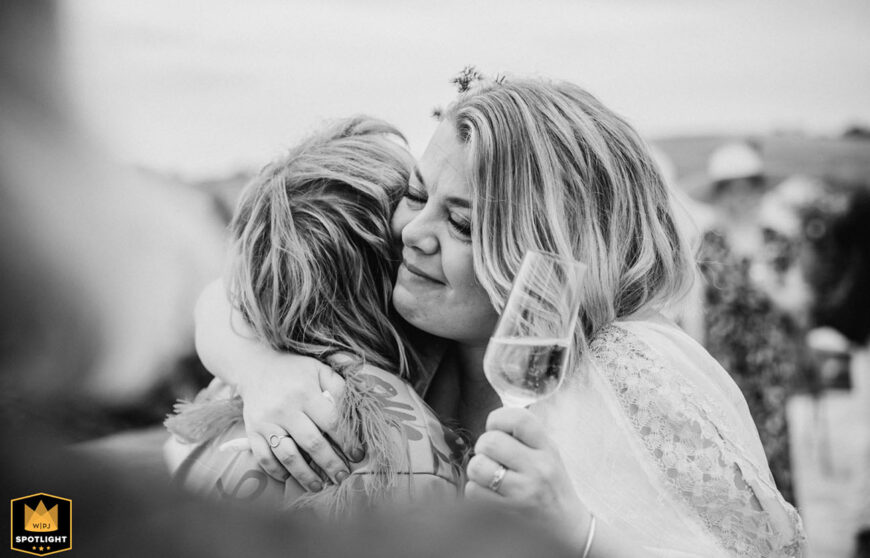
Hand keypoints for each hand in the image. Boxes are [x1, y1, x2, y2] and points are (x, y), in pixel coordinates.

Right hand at [237, 351, 363, 489]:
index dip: (347, 441)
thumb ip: (339, 388)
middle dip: (330, 463)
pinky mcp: (252, 431)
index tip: (357, 455)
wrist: (256, 367)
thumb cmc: (295, 371)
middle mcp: (285, 408)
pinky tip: (290, 478)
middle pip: (312, 443)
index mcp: (305, 392)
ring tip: (319, 486)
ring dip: (305, 475)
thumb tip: (356, 412)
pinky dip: (277, 471)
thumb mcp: (320, 370)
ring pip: (288, 455)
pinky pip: (264, 458)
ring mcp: (266, 422)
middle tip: (342, 476)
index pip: (331, 422)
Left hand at [466, 407, 591, 551]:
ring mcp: (523, 492)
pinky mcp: (508, 513)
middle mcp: (538, 468)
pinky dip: (476, 490)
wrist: (567, 528)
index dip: (498, 419)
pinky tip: (490, 493)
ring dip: (476, 469)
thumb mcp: (548, 453)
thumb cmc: (550, 485)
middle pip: (490, 441)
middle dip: (483, 447)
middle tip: (491, 456)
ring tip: (489, 474)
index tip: (496, 429)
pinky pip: (474, 491)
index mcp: (547, 448)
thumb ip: (523, 435)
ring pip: (477, 467)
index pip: (519, 419)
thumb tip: (490, 423)